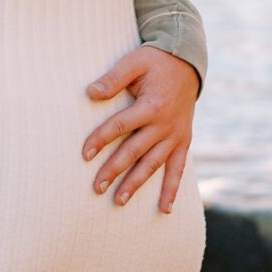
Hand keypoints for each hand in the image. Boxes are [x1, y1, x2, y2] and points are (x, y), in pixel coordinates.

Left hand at [83, 46, 198, 210]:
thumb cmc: (155, 62)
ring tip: (119, 201)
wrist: (187, 63)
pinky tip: (164, 209)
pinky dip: (172, 189)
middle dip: (114, 170)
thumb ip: (113, 78)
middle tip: (96, 188)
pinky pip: (178, 169)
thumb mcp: (134, 62)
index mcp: (151, 106)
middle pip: (134, 152)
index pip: (120, 126)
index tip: (84, 154)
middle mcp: (164, 125)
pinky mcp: (183, 141)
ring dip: (136, 184)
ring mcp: (175, 136)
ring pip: (153, 165)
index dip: (100, 139)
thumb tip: (90, 92)